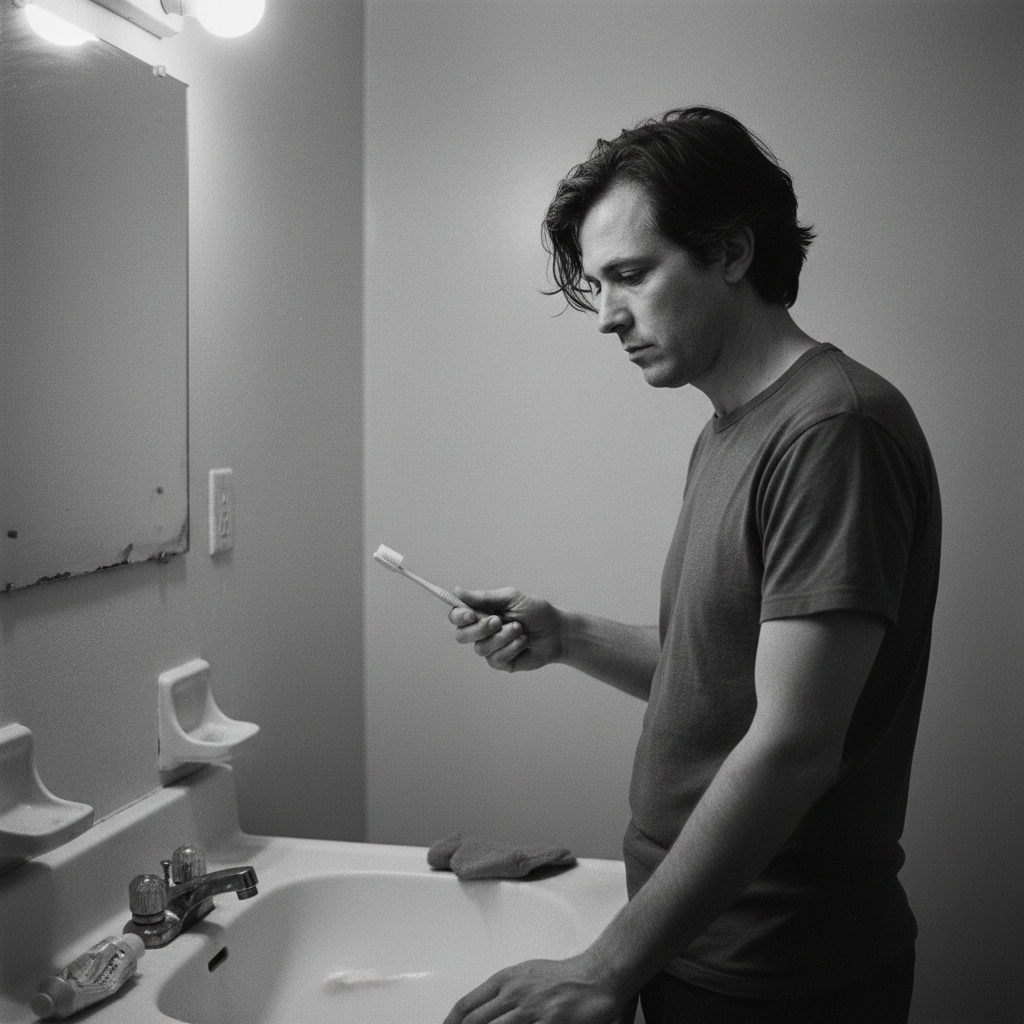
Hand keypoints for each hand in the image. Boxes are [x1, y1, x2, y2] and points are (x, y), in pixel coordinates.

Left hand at [442, 956, 626, 1023]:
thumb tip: (483, 1010)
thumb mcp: (526, 975)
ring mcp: (531, 1009)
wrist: (596, 975)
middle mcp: (514, 993)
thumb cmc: (562, 976)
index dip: (451, 1023)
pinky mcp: (549, 1023)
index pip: (467, 1005)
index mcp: (505, 979)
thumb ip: (504, 991)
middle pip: (475, 1022)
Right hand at [449, 587, 562, 672]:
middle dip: (480, 629)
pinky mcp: (500, 662)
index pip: (457, 616)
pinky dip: (512, 648)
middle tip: (499, 621)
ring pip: (481, 648)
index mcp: (481, 612)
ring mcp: (490, 648)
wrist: (557, 631)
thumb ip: (483, 597)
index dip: (458, 616)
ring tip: (520, 629)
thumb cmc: (535, 611)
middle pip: (461, 636)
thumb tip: (457, 590)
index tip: (469, 614)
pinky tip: (523, 642)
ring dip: (503, 637)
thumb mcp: (510, 598)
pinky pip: (496, 659)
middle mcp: (482, 631)